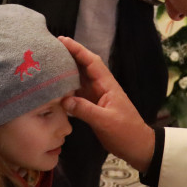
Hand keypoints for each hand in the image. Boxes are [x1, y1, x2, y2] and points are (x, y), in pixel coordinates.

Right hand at [58, 36, 155, 172]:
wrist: (138, 147)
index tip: (62, 40)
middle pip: (83, 67)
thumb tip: (63, 99)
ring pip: (79, 79)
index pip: (91, 62)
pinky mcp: (93, 107)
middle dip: (69, 56)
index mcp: (107, 85)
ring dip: (65, 71)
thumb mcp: (105, 121)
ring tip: (48, 64)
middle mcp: (101, 87)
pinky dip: (67, 89)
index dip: (77, 50)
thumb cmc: (126, 132)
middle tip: (49, 49)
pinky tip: (54, 88)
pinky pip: (77, 93)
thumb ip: (85, 110)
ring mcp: (97, 97)